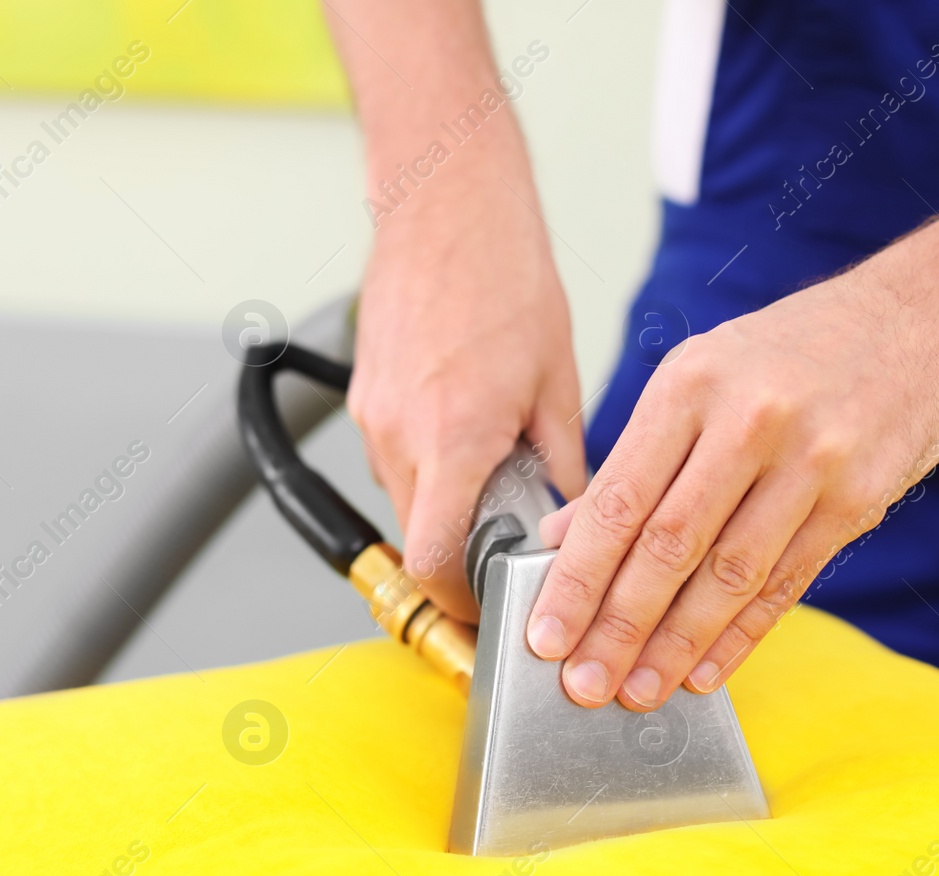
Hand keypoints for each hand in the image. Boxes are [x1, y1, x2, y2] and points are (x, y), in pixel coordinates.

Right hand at [350, 165, 586, 621]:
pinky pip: (393, 458)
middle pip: (418, 539)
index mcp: (455, 437)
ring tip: (492, 466)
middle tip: (508, 543)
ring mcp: (372, 417)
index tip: (491, 608)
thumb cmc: (505, 276)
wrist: (445, 204)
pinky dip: (428, 464)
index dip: (461, 600)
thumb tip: (575, 524)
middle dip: (460, 554)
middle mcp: (400, 434)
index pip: (433, 562)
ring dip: (445, 504)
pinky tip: (465, 427)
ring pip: (405, 499)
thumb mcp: (557, 383)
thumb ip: (562, 465)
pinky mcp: (363, 397)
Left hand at [526, 270, 938, 708]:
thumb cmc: (789, 352)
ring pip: (729, 575)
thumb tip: (563, 537)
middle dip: (619, 627)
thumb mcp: (697, 376)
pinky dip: (740, 636)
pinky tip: (702, 671)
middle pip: (669, 546)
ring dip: (676, 645)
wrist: (919, 320)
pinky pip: (787, 583)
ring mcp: (812, 461)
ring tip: (637, 691)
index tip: (545, 634)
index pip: (618, 500)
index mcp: (690, 385)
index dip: (577, 578)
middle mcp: (749, 421)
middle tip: (583, 683)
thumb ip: (634, 458)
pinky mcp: (859, 499)